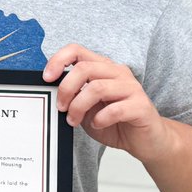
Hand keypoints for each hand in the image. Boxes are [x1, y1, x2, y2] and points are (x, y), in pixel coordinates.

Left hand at [43, 44, 169, 161]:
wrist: (144, 140)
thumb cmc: (114, 121)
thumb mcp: (86, 106)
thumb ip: (73, 95)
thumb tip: (52, 92)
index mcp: (103, 68)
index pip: (77, 50)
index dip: (58, 60)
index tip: (47, 78)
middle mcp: (118, 73)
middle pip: (84, 68)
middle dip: (66, 89)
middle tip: (61, 107)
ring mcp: (132, 88)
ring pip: (97, 88)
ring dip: (79, 107)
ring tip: (74, 120)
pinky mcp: (141, 106)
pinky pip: (115, 109)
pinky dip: (100, 119)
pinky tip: (98, 124)